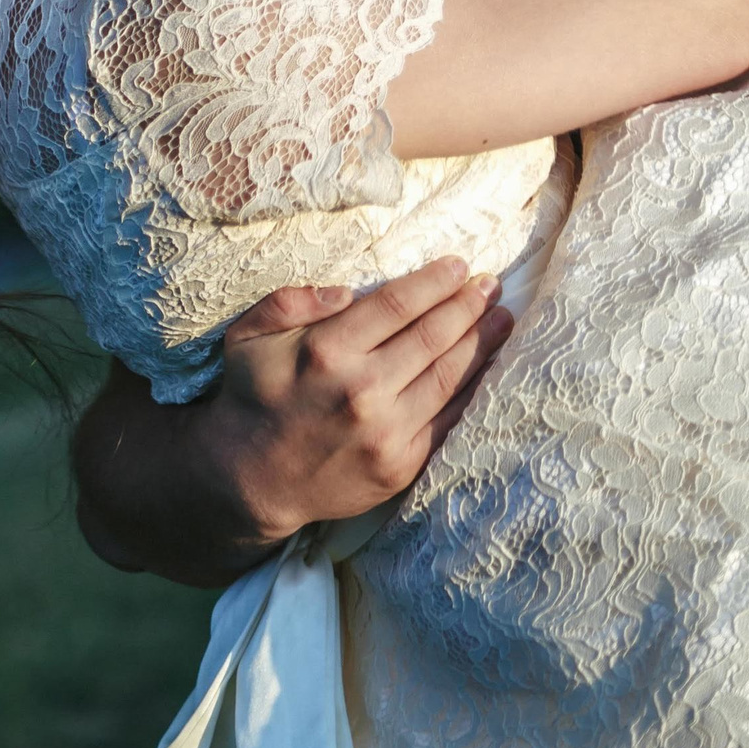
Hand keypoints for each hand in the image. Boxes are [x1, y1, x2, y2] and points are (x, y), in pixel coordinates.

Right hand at [70, 257, 513, 586]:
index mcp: (326, 352)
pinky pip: (448, 418)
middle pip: (433, 336)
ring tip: (502, 316)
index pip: (397, 304)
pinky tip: (488, 365)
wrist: (248, 482)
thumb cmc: (252, 398)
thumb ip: (288, 302)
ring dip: (482, 341)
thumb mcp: (246, 338)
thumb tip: (343, 290)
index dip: (434, 282)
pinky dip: (474, 388)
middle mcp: (361, 390)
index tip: (459, 265)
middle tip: (490, 284)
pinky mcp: (401, 464)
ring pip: (449, 375)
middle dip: (468, 305)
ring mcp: (386, 432)